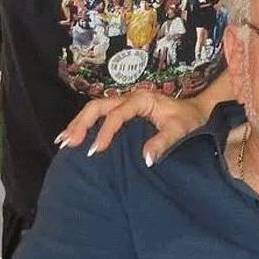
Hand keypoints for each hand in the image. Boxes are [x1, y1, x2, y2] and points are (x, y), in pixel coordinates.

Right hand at [54, 89, 205, 165]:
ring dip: (78, 124)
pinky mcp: (122, 112)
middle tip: (69, 143)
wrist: (195, 111)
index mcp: (142, 100)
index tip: (96, 150)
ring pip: (94, 109)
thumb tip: (146, 159)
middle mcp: (129, 98)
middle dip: (81, 123)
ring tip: (63, 141)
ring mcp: (124, 104)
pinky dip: (84, 125)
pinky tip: (72, 138)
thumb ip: (163, 143)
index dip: (105, 131)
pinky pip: (99, 116)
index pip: (117, 114)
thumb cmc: (188, 120)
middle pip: (98, 106)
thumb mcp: (180, 130)